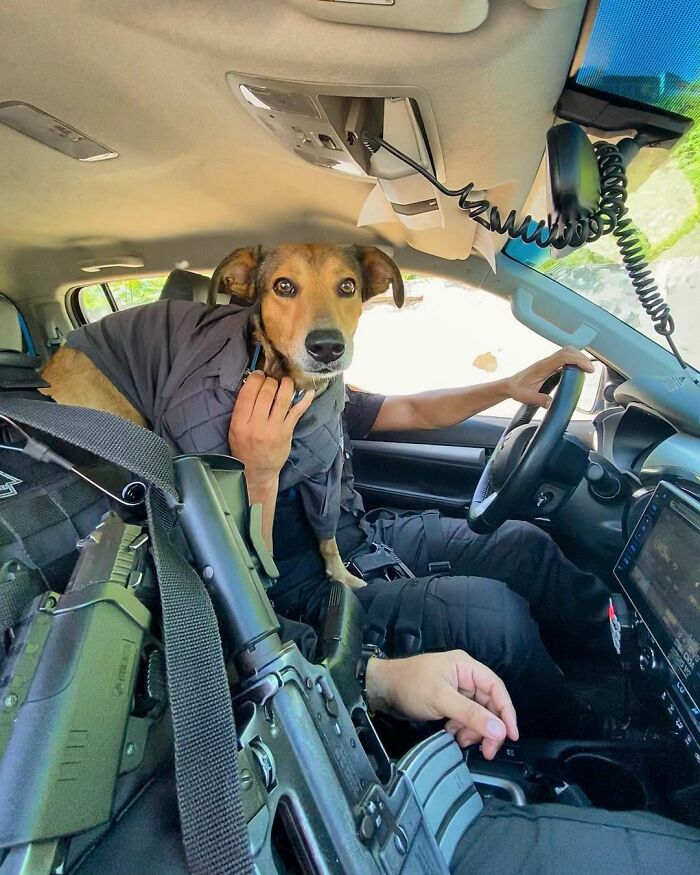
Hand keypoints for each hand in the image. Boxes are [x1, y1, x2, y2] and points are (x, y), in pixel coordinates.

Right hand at [228, 371, 313, 487]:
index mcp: (240, 423)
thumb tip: (254, 385)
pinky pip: (297, 411)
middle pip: (266, 392)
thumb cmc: (244, 448)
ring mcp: (274, 428)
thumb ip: (242, 409)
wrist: (257, 471)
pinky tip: (309, 390)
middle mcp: (257, 425)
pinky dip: (304, 399)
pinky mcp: (287, 432)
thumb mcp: (234, 429)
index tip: (259, 374)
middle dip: (270, 380)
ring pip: (282, 398)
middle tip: (272, 379)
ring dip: (286, 384)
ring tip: (286, 380)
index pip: (248, 393)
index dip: (255, 378)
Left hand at [365, 650, 518, 759]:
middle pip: (489, 704)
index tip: (511, 735)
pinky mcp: (448, 703)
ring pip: (478, 714)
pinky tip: (452, 734)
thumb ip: (470, 714)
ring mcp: (456, 690)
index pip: (496, 688)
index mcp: (466, 667)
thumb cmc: (409, 685)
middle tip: (487, 750)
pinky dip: (462, 729)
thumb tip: (499, 730)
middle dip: (488, 727)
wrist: (382, 690)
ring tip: (460, 740)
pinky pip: (465, 718)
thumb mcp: (441, 699)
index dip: (506, 711)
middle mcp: (464, 677)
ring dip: (473, 730)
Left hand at [505, 347, 593, 409]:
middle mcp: (546, 362)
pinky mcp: (549, 364)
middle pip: (568, 350)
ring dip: (578, 357)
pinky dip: (574, 360)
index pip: (563, 357)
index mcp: (542, 367)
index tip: (588, 369)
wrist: (510, 385)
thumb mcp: (526, 397)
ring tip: (586, 369)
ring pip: (566, 352)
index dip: (578, 360)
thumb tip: (551, 403)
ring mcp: (548, 362)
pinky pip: (564, 357)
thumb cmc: (517, 390)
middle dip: (581, 357)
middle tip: (590, 370)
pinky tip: (578, 369)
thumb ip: (538, 399)